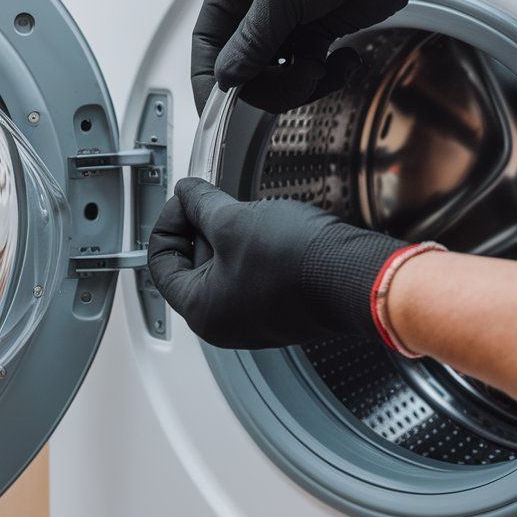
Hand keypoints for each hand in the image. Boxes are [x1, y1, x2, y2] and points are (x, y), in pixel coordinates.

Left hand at [146, 178, 405, 348]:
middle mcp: (224, 323)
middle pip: (191, 264)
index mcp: (201, 310)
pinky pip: (252, 274)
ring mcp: (254, 318)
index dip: (169, 221)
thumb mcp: (234, 220)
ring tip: (247, 214)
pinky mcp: (280, 308)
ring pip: (224, 268)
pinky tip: (270, 230)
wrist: (356, 278)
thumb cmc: (297, 262)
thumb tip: (186, 192)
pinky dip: (253, 249)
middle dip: (201, 227)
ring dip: (229, 236)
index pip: (160, 262)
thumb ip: (201, 204)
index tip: (186, 198)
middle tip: (216, 201)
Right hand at [189, 0, 479, 114]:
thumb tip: (227, 76)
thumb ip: (252, 40)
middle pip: (243, 68)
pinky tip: (343, 59)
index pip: (208, 42)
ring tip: (321, 66)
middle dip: (270, 83)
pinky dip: (326, 75)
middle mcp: (256, 5)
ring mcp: (288, 22)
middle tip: (298, 79)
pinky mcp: (318, 34)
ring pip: (277, 76)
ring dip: (300, 81)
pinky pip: (307, 72)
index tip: (219, 108)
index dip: (211, 78)